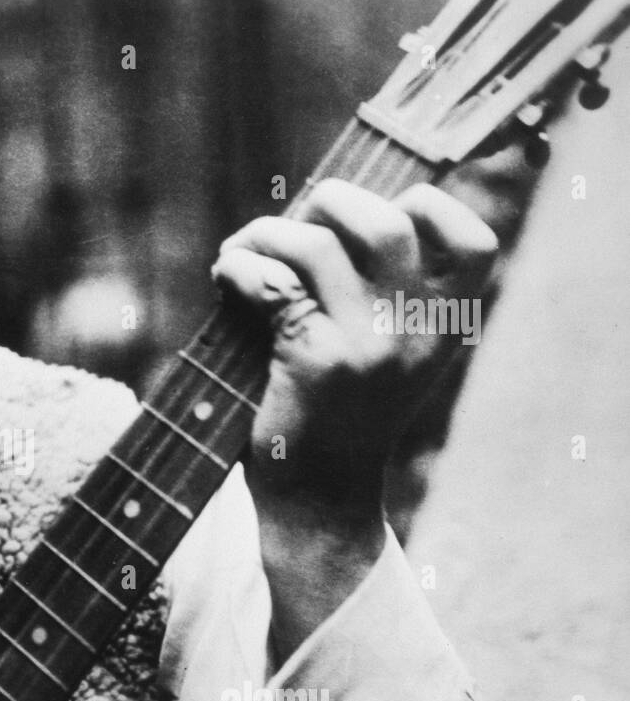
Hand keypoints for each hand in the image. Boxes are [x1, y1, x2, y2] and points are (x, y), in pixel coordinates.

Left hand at [212, 178, 497, 519]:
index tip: (366, 223)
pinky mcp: (314, 362)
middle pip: (387, 220)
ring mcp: (368, 347)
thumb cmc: (339, 413)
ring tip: (242, 251)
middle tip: (290, 229)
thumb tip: (324, 202)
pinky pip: (271, 283)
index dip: (422, 209)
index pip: (473, 241)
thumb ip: (385, 291)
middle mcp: (418, 334)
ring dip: (266, 233)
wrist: (317, 498)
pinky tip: (226, 276)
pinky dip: (239, 266)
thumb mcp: (389, 354)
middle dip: (328, 203)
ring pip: (318, 244)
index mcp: (447, 328)